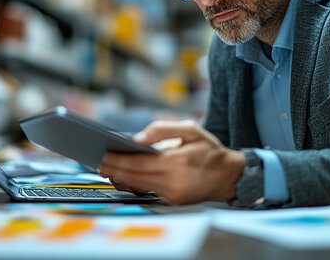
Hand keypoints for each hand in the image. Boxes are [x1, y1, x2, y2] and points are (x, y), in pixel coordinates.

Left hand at [98, 120, 245, 204]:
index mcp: (177, 161)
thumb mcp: (191, 129)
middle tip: (100, 163)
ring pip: (139, 186)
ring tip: (110, 169)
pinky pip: (149, 190)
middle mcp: (174, 180)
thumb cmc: (210, 151)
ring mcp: (173, 193)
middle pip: (135, 176)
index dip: (119, 160)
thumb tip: (138, 138)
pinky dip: (136, 183)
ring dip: (122, 178)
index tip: (105, 155)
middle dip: (115, 170)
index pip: (139, 162)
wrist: (229, 176)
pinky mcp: (173, 200)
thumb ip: (163, 129)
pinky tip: (127, 176)